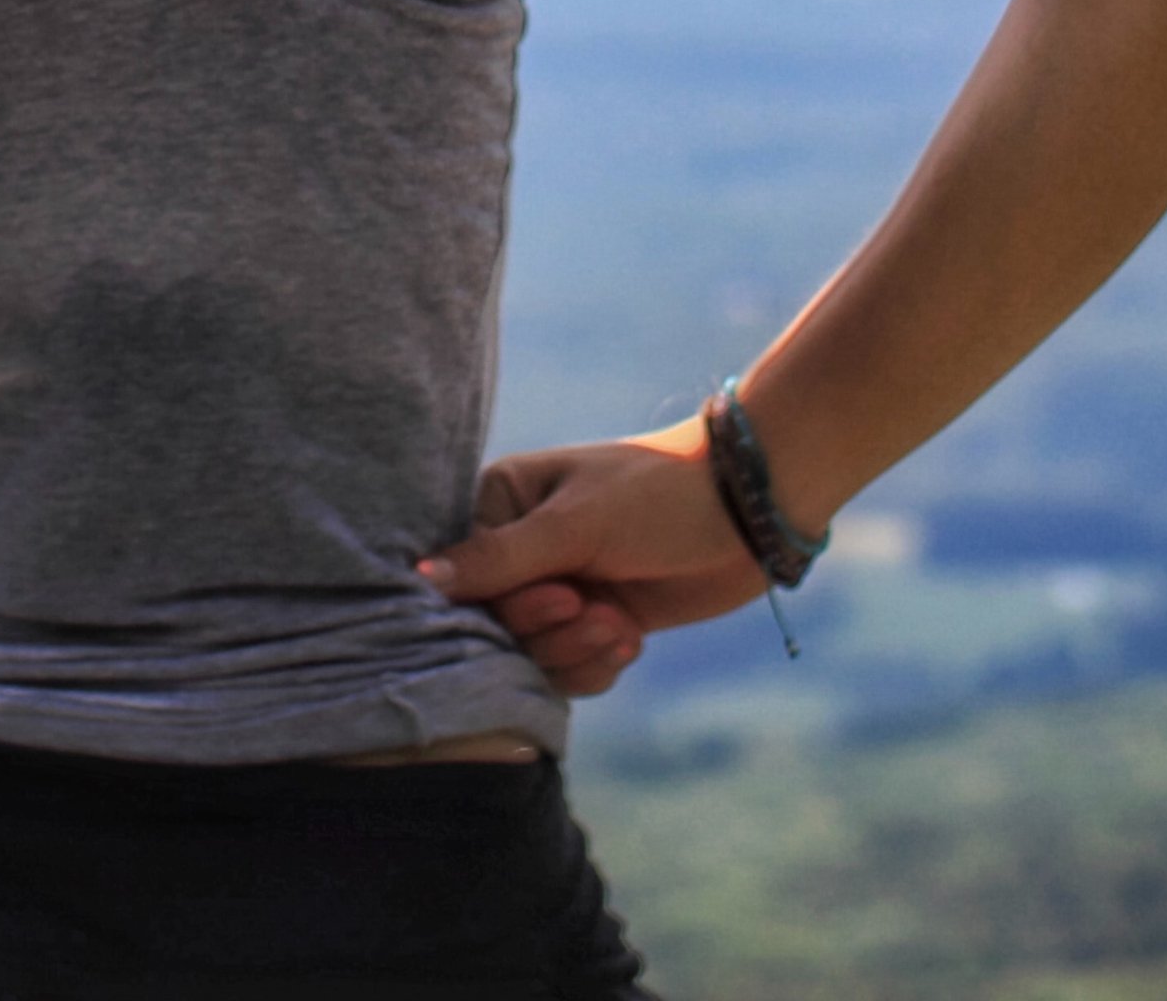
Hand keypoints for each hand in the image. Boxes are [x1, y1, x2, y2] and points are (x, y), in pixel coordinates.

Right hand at [423, 422, 768, 672]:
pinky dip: (598, 666)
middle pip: (498, 626)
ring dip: (578, 653)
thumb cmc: (657, 496)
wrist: (748, 510)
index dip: (507, 604)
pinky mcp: (598, 621)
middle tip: (595, 610)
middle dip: (550, 632)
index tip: (560, 596)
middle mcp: (522, 548)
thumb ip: (499, 558)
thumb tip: (418, 578)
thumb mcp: (577, 524)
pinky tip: (631, 642)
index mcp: (503, 502)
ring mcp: (561, 587)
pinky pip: (572, 671)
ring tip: (619, 628)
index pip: (466, 578)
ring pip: (535, 655)